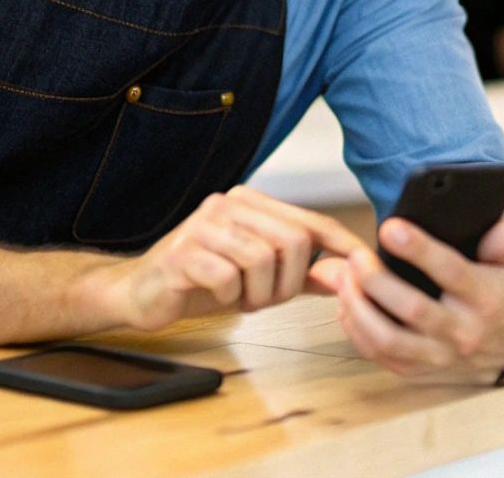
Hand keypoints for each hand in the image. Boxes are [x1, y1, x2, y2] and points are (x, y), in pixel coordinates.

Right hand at [88, 186, 365, 331]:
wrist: (139, 293)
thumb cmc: (200, 281)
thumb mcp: (259, 276)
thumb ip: (302, 272)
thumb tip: (348, 272)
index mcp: (251, 203)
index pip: (310, 221)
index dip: (341, 244)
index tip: (364, 263)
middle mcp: (228, 205)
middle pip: (293, 242)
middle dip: (289, 282)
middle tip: (267, 298)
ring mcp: (203, 226)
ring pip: (263, 260)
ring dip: (259, 293)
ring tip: (241, 299)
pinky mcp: (182, 253)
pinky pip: (229, 278)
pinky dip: (230, 298)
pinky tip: (219, 297)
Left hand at [318, 216, 503, 383]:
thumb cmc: (498, 296)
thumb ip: (501, 239)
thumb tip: (488, 224)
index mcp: (484, 298)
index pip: (451, 271)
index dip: (418, 249)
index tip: (390, 229)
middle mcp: (462, 331)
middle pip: (412, 308)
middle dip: (376, 280)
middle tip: (355, 256)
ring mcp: (438, 356)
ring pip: (388, 339)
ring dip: (358, 307)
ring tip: (342, 278)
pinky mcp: (417, 371)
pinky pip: (379, 355)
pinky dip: (356, 329)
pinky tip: (346, 304)